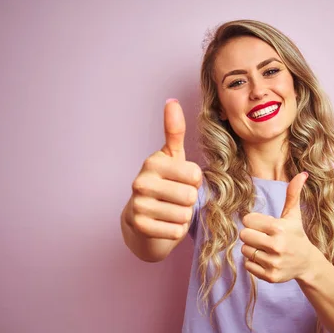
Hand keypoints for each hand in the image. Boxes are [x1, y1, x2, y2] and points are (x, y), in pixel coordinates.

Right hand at [125, 99, 202, 239]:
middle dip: (189, 202)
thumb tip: (172, 101)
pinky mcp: (139, 227)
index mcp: (152, 162)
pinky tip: (165, 224)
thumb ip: (174, 130)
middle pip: (190, 196)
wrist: (143, 220)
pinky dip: (176, 230)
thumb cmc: (164, 184)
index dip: (195, 182)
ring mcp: (138, 205)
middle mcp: (140, 182)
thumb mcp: (171, 157)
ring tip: (170, 211)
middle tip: (176, 199)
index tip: (182, 181)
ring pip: (183, 215)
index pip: (195, 174)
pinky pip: (175, 231)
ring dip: (183, 217)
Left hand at [240, 172, 315, 282]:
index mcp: (279, 228)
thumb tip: (302, 173)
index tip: (264, 226)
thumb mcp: (294, 215)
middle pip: (244, 236)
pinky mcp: (271, 276)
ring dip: (252, 249)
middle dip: (251, 235)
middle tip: (263, 237)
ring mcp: (274, 262)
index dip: (253, 222)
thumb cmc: (296, 235)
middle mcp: (276, 246)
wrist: (307, 263)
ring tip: (266, 249)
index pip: (247, 220)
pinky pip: (248, 265)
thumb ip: (293, 194)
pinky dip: (254, 263)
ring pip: (245, 251)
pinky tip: (266, 259)